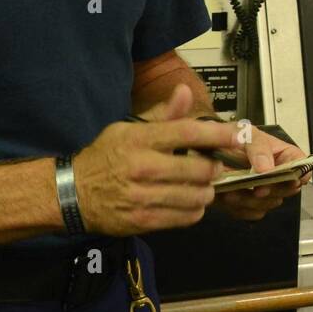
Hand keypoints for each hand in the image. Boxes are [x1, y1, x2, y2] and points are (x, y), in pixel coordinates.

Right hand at [72, 84, 236, 236]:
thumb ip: (162, 114)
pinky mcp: (144, 221)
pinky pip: (185, 217)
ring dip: (207, 191)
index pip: (187, 132)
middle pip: (198, 168)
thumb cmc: (105, 156)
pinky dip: (195, 210)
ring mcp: (144, 196)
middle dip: (214, 168)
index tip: (239, 133)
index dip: (218, 133)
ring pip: (196, 196)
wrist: (73, 193)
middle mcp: (143, 167)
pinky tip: (190, 201)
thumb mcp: (128, 128)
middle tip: (214, 166)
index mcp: (140, 139)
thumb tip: (185, 91)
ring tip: (203, 185)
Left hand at [213, 125, 309, 221]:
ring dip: (251, 200)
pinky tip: (228, 196)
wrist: (209, 151)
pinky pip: (252, 213)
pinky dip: (240, 207)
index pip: (302, 166)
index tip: (289, 179)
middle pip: (287, 190)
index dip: (300, 174)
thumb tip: (268, 168)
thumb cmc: (232, 138)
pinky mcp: (251, 205)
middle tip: (256, 188)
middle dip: (271, 190)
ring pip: (269, 204)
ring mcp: (266, 191)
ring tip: (232, 191)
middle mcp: (279, 176)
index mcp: (284, 156)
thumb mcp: (246, 133)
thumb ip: (258, 147)